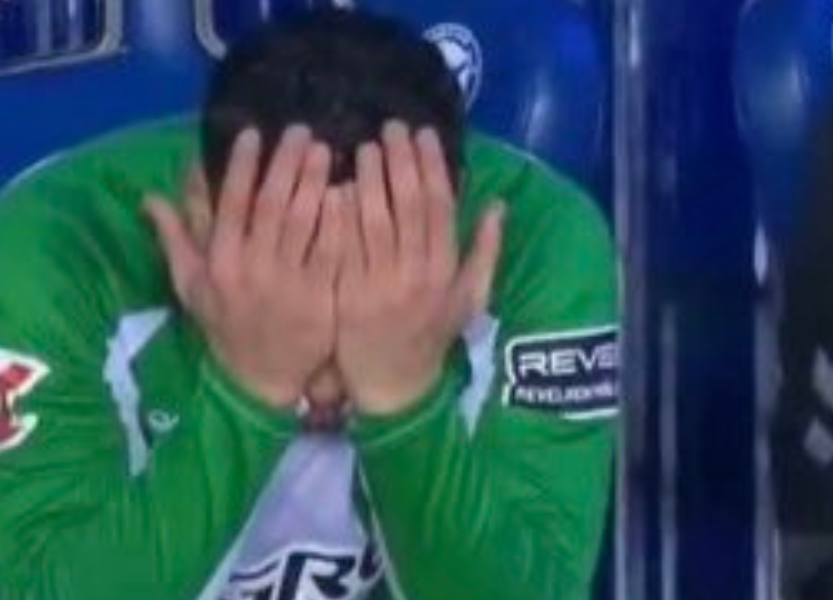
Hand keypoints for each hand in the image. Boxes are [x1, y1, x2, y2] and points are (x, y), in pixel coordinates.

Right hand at [147, 126, 343, 408]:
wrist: (261, 381)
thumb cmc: (225, 326)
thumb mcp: (191, 285)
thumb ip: (176, 237)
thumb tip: (151, 195)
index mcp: (219, 261)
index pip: (231, 202)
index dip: (243, 166)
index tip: (255, 133)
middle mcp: (252, 267)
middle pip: (271, 205)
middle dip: (286, 164)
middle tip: (302, 131)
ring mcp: (288, 282)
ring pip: (302, 223)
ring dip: (314, 183)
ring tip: (325, 151)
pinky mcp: (319, 296)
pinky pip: (331, 251)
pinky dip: (338, 220)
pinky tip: (349, 194)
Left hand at [336, 122, 504, 414]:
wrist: (393, 386)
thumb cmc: (431, 336)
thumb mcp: (469, 299)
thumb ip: (483, 251)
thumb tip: (498, 204)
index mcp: (446, 270)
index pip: (439, 206)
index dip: (430, 166)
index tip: (421, 134)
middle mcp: (416, 274)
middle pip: (406, 205)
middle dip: (398, 161)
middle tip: (387, 128)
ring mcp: (379, 285)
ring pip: (374, 221)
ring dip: (368, 178)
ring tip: (361, 147)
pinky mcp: (346, 295)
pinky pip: (342, 247)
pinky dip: (339, 214)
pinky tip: (334, 185)